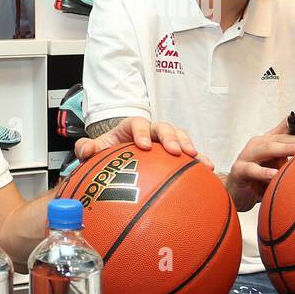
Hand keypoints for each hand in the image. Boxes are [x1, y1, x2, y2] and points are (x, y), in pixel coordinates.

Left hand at [73, 117, 209, 166]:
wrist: (121, 157)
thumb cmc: (110, 152)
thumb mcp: (96, 149)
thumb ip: (87, 148)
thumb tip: (86, 150)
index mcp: (132, 126)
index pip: (138, 123)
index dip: (141, 132)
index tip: (143, 146)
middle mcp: (151, 131)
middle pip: (163, 127)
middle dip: (170, 137)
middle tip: (174, 150)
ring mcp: (165, 140)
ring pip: (180, 136)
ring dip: (188, 145)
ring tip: (197, 158)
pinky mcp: (175, 152)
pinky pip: (189, 153)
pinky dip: (199, 159)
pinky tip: (208, 170)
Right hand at [224, 115, 294, 211]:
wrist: (236, 194)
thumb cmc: (260, 179)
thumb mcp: (281, 168)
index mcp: (271, 140)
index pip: (288, 124)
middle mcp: (259, 143)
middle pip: (281, 136)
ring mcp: (248, 155)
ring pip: (268, 148)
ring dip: (286, 148)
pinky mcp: (239, 169)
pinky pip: (252, 169)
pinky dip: (264, 172)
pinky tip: (274, 175)